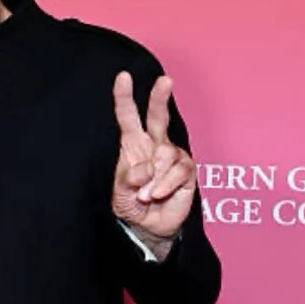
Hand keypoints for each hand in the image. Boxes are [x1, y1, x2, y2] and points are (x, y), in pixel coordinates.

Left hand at [111, 71, 195, 257]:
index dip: (124, 97)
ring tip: (145, 195)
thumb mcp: (119, 193)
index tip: (122, 77)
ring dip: (154, 177)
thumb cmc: (130, 204)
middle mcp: (153, 145)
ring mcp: (171, 157)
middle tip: (164, 80)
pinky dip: (165, 184)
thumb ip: (127, 180)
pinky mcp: (186, 171)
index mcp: (132, 145)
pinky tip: (158, 195)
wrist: (149, 226)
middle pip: (158, 117)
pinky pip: (178, 171)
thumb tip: (144, 168)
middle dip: (160, 98)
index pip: (127, 117)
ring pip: (166, 153)